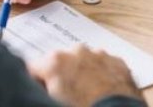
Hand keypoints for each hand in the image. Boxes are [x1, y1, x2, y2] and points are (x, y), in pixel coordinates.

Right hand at [28, 45, 143, 106]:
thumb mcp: (53, 101)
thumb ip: (45, 89)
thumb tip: (45, 89)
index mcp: (55, 61)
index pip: (34, 68)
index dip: (37, 83)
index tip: (43, 92)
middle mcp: (76, 51)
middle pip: (60, 62)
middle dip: (62, 77)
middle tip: (67, 97)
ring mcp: (99, 54)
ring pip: (84, 62)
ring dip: (83, 74)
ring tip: (88, 96)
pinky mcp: (118, 62)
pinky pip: (104, 66)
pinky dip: (103, 76)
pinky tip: (103, 93)